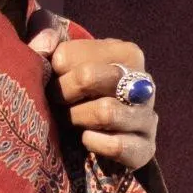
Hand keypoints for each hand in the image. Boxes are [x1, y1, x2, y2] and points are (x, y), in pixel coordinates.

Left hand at [2, 0, 158, 177]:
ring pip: (105, 112)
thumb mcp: (61, 65)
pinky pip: (118, 145)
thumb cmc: (77, 95)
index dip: (50, 70)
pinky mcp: (145, 149)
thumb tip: (45, 43)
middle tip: (56, 102)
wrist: (98, 143)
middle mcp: (142, 82)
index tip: (52, 79)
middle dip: (61, 93)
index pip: (68, 54)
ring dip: (76, 119)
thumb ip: (46, 43)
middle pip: (87, 77)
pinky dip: (94, 144)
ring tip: (71, 122)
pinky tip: (87, 139)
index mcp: (126, 53)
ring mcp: (147, 117)